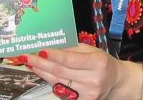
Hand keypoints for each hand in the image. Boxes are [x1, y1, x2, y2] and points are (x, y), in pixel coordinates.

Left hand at [22, 44, 138, 99]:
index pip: (71, 60)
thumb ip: (72, 50)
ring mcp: (87, 93)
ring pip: (58, 82)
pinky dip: (50, 81)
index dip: (54, 56)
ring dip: (42, 72)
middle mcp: (92, 79)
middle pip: (61, 72)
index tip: (40, 50)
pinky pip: (61, 90)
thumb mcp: (91, 51)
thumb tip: (51, 49)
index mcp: (97, 63)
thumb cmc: (102, 63)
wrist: (116, 83)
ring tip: (30, 63)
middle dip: (41, 63)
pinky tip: (42, 73)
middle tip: (26, 57)